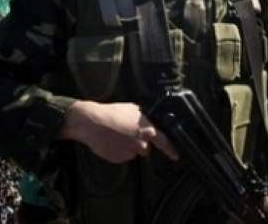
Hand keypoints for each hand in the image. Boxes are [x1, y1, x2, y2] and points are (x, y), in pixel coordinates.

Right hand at [59, 101, 178, 163]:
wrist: (92, 122)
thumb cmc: (112, 113)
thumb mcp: (132, 109)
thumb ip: (144, 118)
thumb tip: (147, 120)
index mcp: (147, 130)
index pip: (163, 142)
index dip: (170, 150)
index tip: (176, 156)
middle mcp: (141, 144)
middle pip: (145, 149)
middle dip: (139, 144)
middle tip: (127, 135)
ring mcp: (129, 153)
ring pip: (132, 153)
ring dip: (127, 147)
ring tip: (116, 136)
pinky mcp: (118, 159)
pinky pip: (121, 157)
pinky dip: (117, 151)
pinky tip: (110, 142)